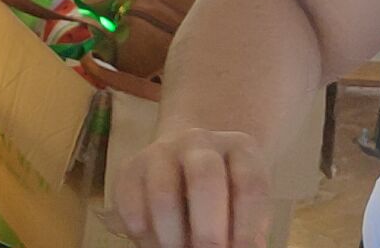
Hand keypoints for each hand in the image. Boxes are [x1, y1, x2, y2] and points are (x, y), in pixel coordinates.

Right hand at [110, 127, 271, 247]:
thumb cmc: (225, 194)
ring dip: (171, 235)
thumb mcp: (244, 204)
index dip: (249, 226)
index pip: (250, 185)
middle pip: (205, 178)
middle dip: (208, 228)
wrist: (185, 164)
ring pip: (163, 193)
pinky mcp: (129, 168)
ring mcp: (160, 151)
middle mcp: (199, 142)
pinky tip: (155, 244)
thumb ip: (243, 228)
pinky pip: (130, 202)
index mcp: (239, 148)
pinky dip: (142, 231)